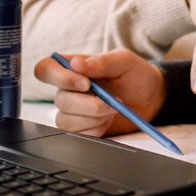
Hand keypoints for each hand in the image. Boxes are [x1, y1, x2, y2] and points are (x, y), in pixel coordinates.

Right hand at [34, 49, 164, 136]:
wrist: (151, 99)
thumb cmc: (135, 75)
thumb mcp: (123, 61)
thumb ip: (101, 61)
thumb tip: (76, 63)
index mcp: (72, 69)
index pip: (45, 69)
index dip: (59, 78)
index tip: (86, 83)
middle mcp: (67, 90)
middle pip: (60, 100)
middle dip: (90, 104)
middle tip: (113, 100)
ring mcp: (72, 112)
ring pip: (67, 121)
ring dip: (95, 117)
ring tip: (112, 109)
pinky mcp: (81, 129)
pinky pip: (78, 135)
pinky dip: (97, 129)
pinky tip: (108, 121)